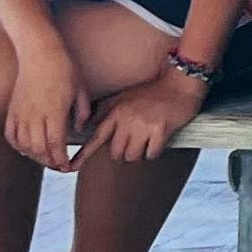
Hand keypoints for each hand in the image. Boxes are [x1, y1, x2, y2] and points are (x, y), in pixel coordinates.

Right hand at [4, 41, 88, 169]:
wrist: (39, 51)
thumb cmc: (64, 68)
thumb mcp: (81, 89)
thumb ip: (82, 112)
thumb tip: (79, 129)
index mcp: (55, 111)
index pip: (55, 145)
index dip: (61, 160)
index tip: (68, 166)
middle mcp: (35, 115)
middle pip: (39, 149)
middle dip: (50, 162)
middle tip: (60, 167)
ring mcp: (21, 113)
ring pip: (24, 145)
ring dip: (35, 156)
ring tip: (46, 158)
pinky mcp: (12, 109)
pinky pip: (11, 135)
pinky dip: (18, 146)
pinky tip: (27, 149)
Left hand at [82, 58, 207, 165]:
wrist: (181, 83)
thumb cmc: (153, 92)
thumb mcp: (125, 97)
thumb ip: (107, 111)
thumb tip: (90, 126)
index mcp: (116, 111)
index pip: (95, 137)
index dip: (82, 155)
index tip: (70, 167)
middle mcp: (127, 119)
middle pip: (116, 153)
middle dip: (125, 151)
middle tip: (136, 140)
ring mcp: (143, 125)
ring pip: (132, 156)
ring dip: (140, 152)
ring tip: (147, 138)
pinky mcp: (160, 130)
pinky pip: (150, 154)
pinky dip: (154, 151)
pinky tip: (159, 139)